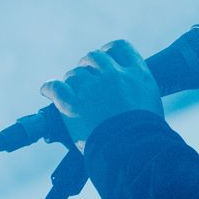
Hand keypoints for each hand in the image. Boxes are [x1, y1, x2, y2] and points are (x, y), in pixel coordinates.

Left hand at [38, 39, 163, 147]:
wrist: (134, 150)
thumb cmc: (146, 136)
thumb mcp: (151, 105)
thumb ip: (137, 92)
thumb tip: (125, 96)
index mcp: (136, 74)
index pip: (120, 48)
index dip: (109, 52)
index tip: (104, 58)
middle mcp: (113, 75)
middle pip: (93, 58)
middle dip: (88, 68)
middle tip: (86, 82)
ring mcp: (91, 88)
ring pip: (74, 75)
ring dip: (72, 83)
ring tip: (73, 96)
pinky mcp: (72, 103)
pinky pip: (55, 87)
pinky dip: (49, 88)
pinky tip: (47, 91)